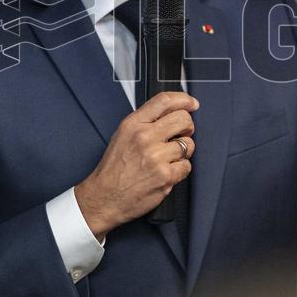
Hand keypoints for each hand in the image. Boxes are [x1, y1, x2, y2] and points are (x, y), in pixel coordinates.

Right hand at [75, 92, 196, 240]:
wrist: (105, 197)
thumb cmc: (114, 168)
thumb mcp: (122, 135)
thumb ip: (145, 122)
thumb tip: (171, 112)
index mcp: (133, 125)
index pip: (164, 101)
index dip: (184, 99)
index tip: (192, 104)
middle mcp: (144, 138)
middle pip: (183, 119)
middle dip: (187, 127)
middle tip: (181, 135)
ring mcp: (156, 157)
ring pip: (188, 144)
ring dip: (183, 152)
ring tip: (168, 158)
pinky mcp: (165, 176)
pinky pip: (186, 166)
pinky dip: (180, 170)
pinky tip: (166, 171)